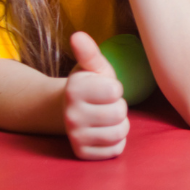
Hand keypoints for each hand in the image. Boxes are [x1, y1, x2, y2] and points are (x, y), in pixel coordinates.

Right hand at [65, 31, 129, 159]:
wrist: (70, 112)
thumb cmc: (91, 85)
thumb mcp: (93, 67)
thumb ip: (89, 52)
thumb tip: (77, 35)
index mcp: (74, 90)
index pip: (115, 91)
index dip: (115, 88)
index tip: (105, 88)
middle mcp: (70, 115)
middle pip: (119, 114)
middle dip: (119, 107)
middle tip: (106, 104)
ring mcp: (75, 137)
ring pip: (119, 133)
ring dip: (120, 125)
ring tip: (107, 117)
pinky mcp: (82, 154)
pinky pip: (115, 150)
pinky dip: (116, 142)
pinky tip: (104, 132)